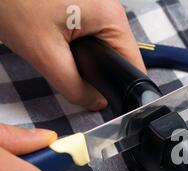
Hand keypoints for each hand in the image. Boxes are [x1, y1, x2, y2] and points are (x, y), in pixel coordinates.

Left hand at [0, 0, 145, 109]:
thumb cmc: (14, 4)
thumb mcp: (45, 55)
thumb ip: (75, 87)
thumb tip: (96, 103)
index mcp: (111, 18)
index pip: (133, 64)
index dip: (122, 87)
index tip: (107, 101)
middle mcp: (111, 8)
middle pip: (119, 55)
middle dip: (100, 71)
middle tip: (72, 76)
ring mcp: (98, 5)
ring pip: (105, 45)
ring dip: (89, 58)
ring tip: (63, 58)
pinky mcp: (85, 5)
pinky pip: (93, 34)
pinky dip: (81, 46)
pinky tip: (61, 45)